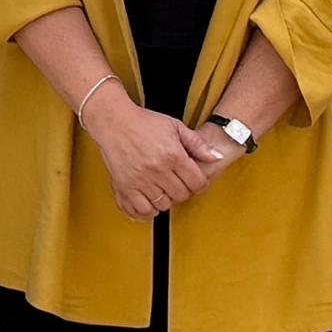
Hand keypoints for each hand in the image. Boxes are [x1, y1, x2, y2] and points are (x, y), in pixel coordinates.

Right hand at [95, 100, 221, 219]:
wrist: (114, 121)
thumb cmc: (144, 122)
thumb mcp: (175, 126)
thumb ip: (198, 143)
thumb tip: (217, 157)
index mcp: (173, 155)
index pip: (197, 183)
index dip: (199, 184)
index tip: (193, 180)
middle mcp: (158, 170)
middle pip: (182, 195)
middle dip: (183, 190)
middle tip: (177, 183)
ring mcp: (141, 180)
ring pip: (164, 205)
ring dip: (166, 199)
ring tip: (163, 189)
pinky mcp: (125, 187)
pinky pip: (142, 210)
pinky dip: (148, 209)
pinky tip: (150, 200)